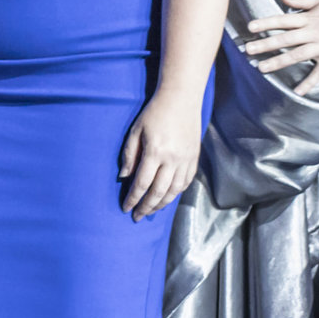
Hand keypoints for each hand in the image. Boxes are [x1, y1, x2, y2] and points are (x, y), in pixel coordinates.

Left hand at [118, 89, 204, 219]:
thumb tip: (124, 177)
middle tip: (137, 217)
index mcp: (156, 152)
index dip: (133, 198)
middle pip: (158, 192)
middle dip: (147, 207)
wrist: (181, 100)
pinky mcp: (194, 159)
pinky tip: (167, 198)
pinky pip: (185, 183)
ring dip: (162, 204)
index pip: (142, 183)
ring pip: (174, 191)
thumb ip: (129, 155)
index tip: (126, 208)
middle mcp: (173, 160)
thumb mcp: (135, 130)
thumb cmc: (154, 113)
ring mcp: (186, 161)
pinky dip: (176, 193)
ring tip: (151, 211)